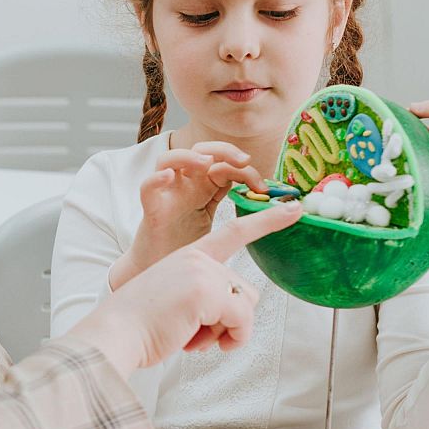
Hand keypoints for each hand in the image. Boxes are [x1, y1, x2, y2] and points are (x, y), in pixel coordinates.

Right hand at [70, 202, 302, 377]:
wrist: (117, 334)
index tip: (295, 208)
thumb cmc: (144, 325)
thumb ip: (208, 297)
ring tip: (193, 336)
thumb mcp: (181, 303)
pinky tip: (197, 342)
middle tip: (198, 333)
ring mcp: (203, 272)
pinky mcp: (207, 291)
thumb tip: (238, 315)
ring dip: (227, 331)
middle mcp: (199, 258)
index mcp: (189, 256)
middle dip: (231, 320)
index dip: (267, 220)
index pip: (235, 232)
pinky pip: (241, 322)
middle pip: (246, 291)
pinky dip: (229, 339)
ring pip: (245, 307)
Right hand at [109, 141, 267, 288]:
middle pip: (200, 151)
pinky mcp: (152, 212)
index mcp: (204, 191)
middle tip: (244, 161)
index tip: (263, 188)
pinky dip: (156, 179)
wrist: (160, 278)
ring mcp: (167, 197)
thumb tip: (281, 222)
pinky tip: (168, 177)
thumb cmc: (187, 254)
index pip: (225, 166)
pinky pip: (147, 188)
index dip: (246, 170)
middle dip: (224, 150)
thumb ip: (242, 225)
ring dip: (188, 155)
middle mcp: (186, 188)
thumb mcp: (220, 236)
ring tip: (205, 162)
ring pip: (169, 160)